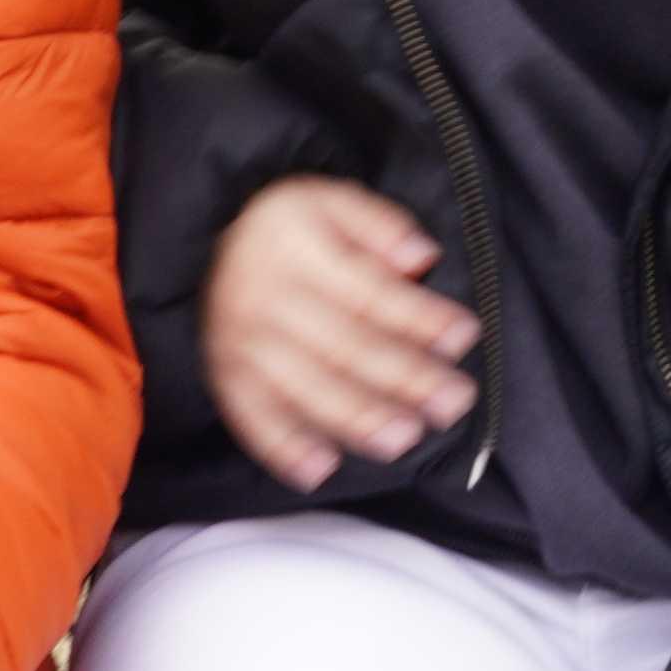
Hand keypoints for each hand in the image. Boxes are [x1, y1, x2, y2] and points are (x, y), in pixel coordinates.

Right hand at [203, 177, 475, 487]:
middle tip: (454, 402)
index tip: (464, 335)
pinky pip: (251, 419)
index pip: (368, 292)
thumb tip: (422, 257)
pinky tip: (320, 469)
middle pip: (344, 347)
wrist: (205, 246)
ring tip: (405, 437)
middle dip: (404, 378)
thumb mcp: (330, 200)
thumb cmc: (286, 227)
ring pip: (306, 389)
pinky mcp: (227, 381)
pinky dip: (284, 449)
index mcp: (297, 251)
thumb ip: (379, 224)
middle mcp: (266, 302)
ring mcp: (242, 347)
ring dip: (357, 419)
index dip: (418, 316)